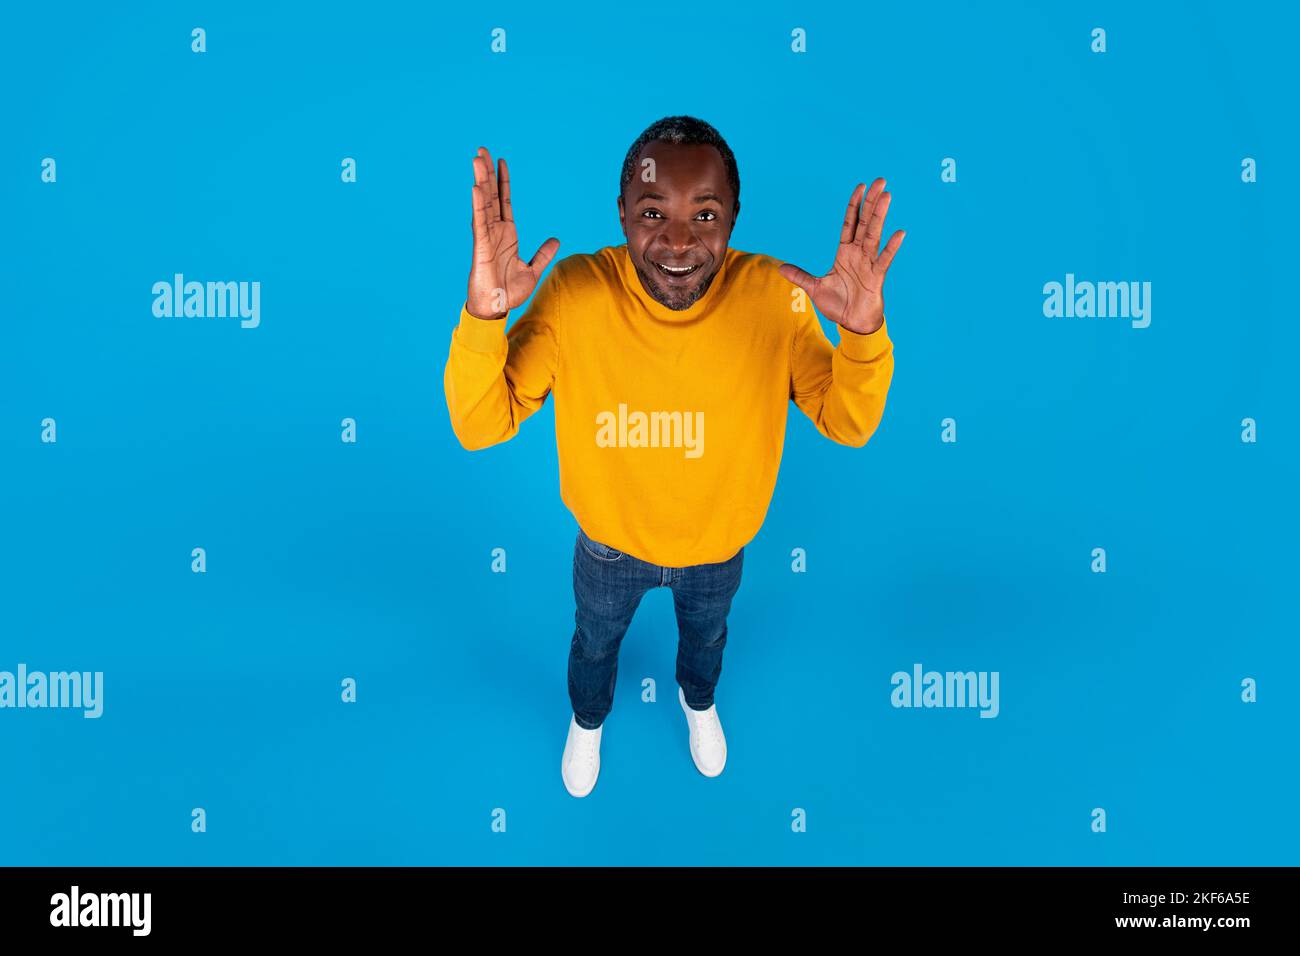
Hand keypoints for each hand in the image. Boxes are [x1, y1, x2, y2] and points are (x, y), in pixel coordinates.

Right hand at [467, 147, 559, 319]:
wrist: (496, 307)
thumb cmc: (509, 291)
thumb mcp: (534, 270)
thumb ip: (543, 254)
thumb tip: (556, 240)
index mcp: (507, 234)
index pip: (504, 201)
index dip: (503, 181)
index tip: (500, 161)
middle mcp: (495, 231)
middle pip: (491, 195)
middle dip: (487, 172)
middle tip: (482, 150)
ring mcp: (486, 237)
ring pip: (483, 203)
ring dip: (480, 181)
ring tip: (476, 159)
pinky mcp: (481, 247)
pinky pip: (479, 222)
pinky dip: (478, 205)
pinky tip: (476, 188)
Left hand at [778, 179, 903, 334]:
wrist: (852, 324)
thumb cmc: (838, 305)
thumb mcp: (814, 289)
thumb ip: (800, 276)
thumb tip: (779, 268)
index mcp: (844, 253)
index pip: (850, 223)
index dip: (854, 206)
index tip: (860, 187)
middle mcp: (858, 254)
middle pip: (865, 222)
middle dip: (871, 201)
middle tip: (880, 180)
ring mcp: (868, 263)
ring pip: (874, 234)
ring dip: (880, 215)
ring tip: (887, 195)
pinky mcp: (876, 277)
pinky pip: (884, 259)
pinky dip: (891, 247)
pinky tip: (899, 233)